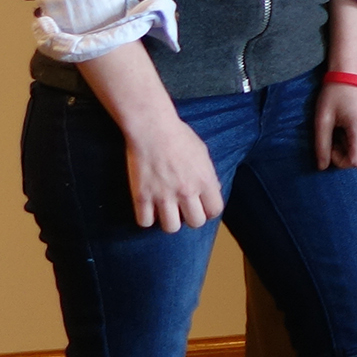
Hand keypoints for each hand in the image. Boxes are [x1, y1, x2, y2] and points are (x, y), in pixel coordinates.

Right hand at [126, 109, 226, 230]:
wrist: (152, 128)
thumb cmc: (179, 137)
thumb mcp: (202, 154)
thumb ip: (208, 175)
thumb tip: (214, 191)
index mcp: (205, 180)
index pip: (215, 210)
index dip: (209, 211)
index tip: (201, 206)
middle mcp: (186, 191)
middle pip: (195, 223)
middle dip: (191, 218)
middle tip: (183, 209)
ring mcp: (163, 195)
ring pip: (171, 228)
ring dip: (169, 221)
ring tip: (166, 211)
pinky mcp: (142, 196)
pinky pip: (144, 222)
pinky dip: (146, 218)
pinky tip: (148, 208)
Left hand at [314, 80, 356, 168]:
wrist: (352, 72)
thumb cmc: (335, 93)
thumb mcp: (322, 120)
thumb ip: (322, 145)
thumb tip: (322, 167)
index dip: (341, 160)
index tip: (331, 145)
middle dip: (348, 156)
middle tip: (336, 139)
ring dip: (355, 150)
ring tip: (343, 133)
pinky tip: (351, 128)